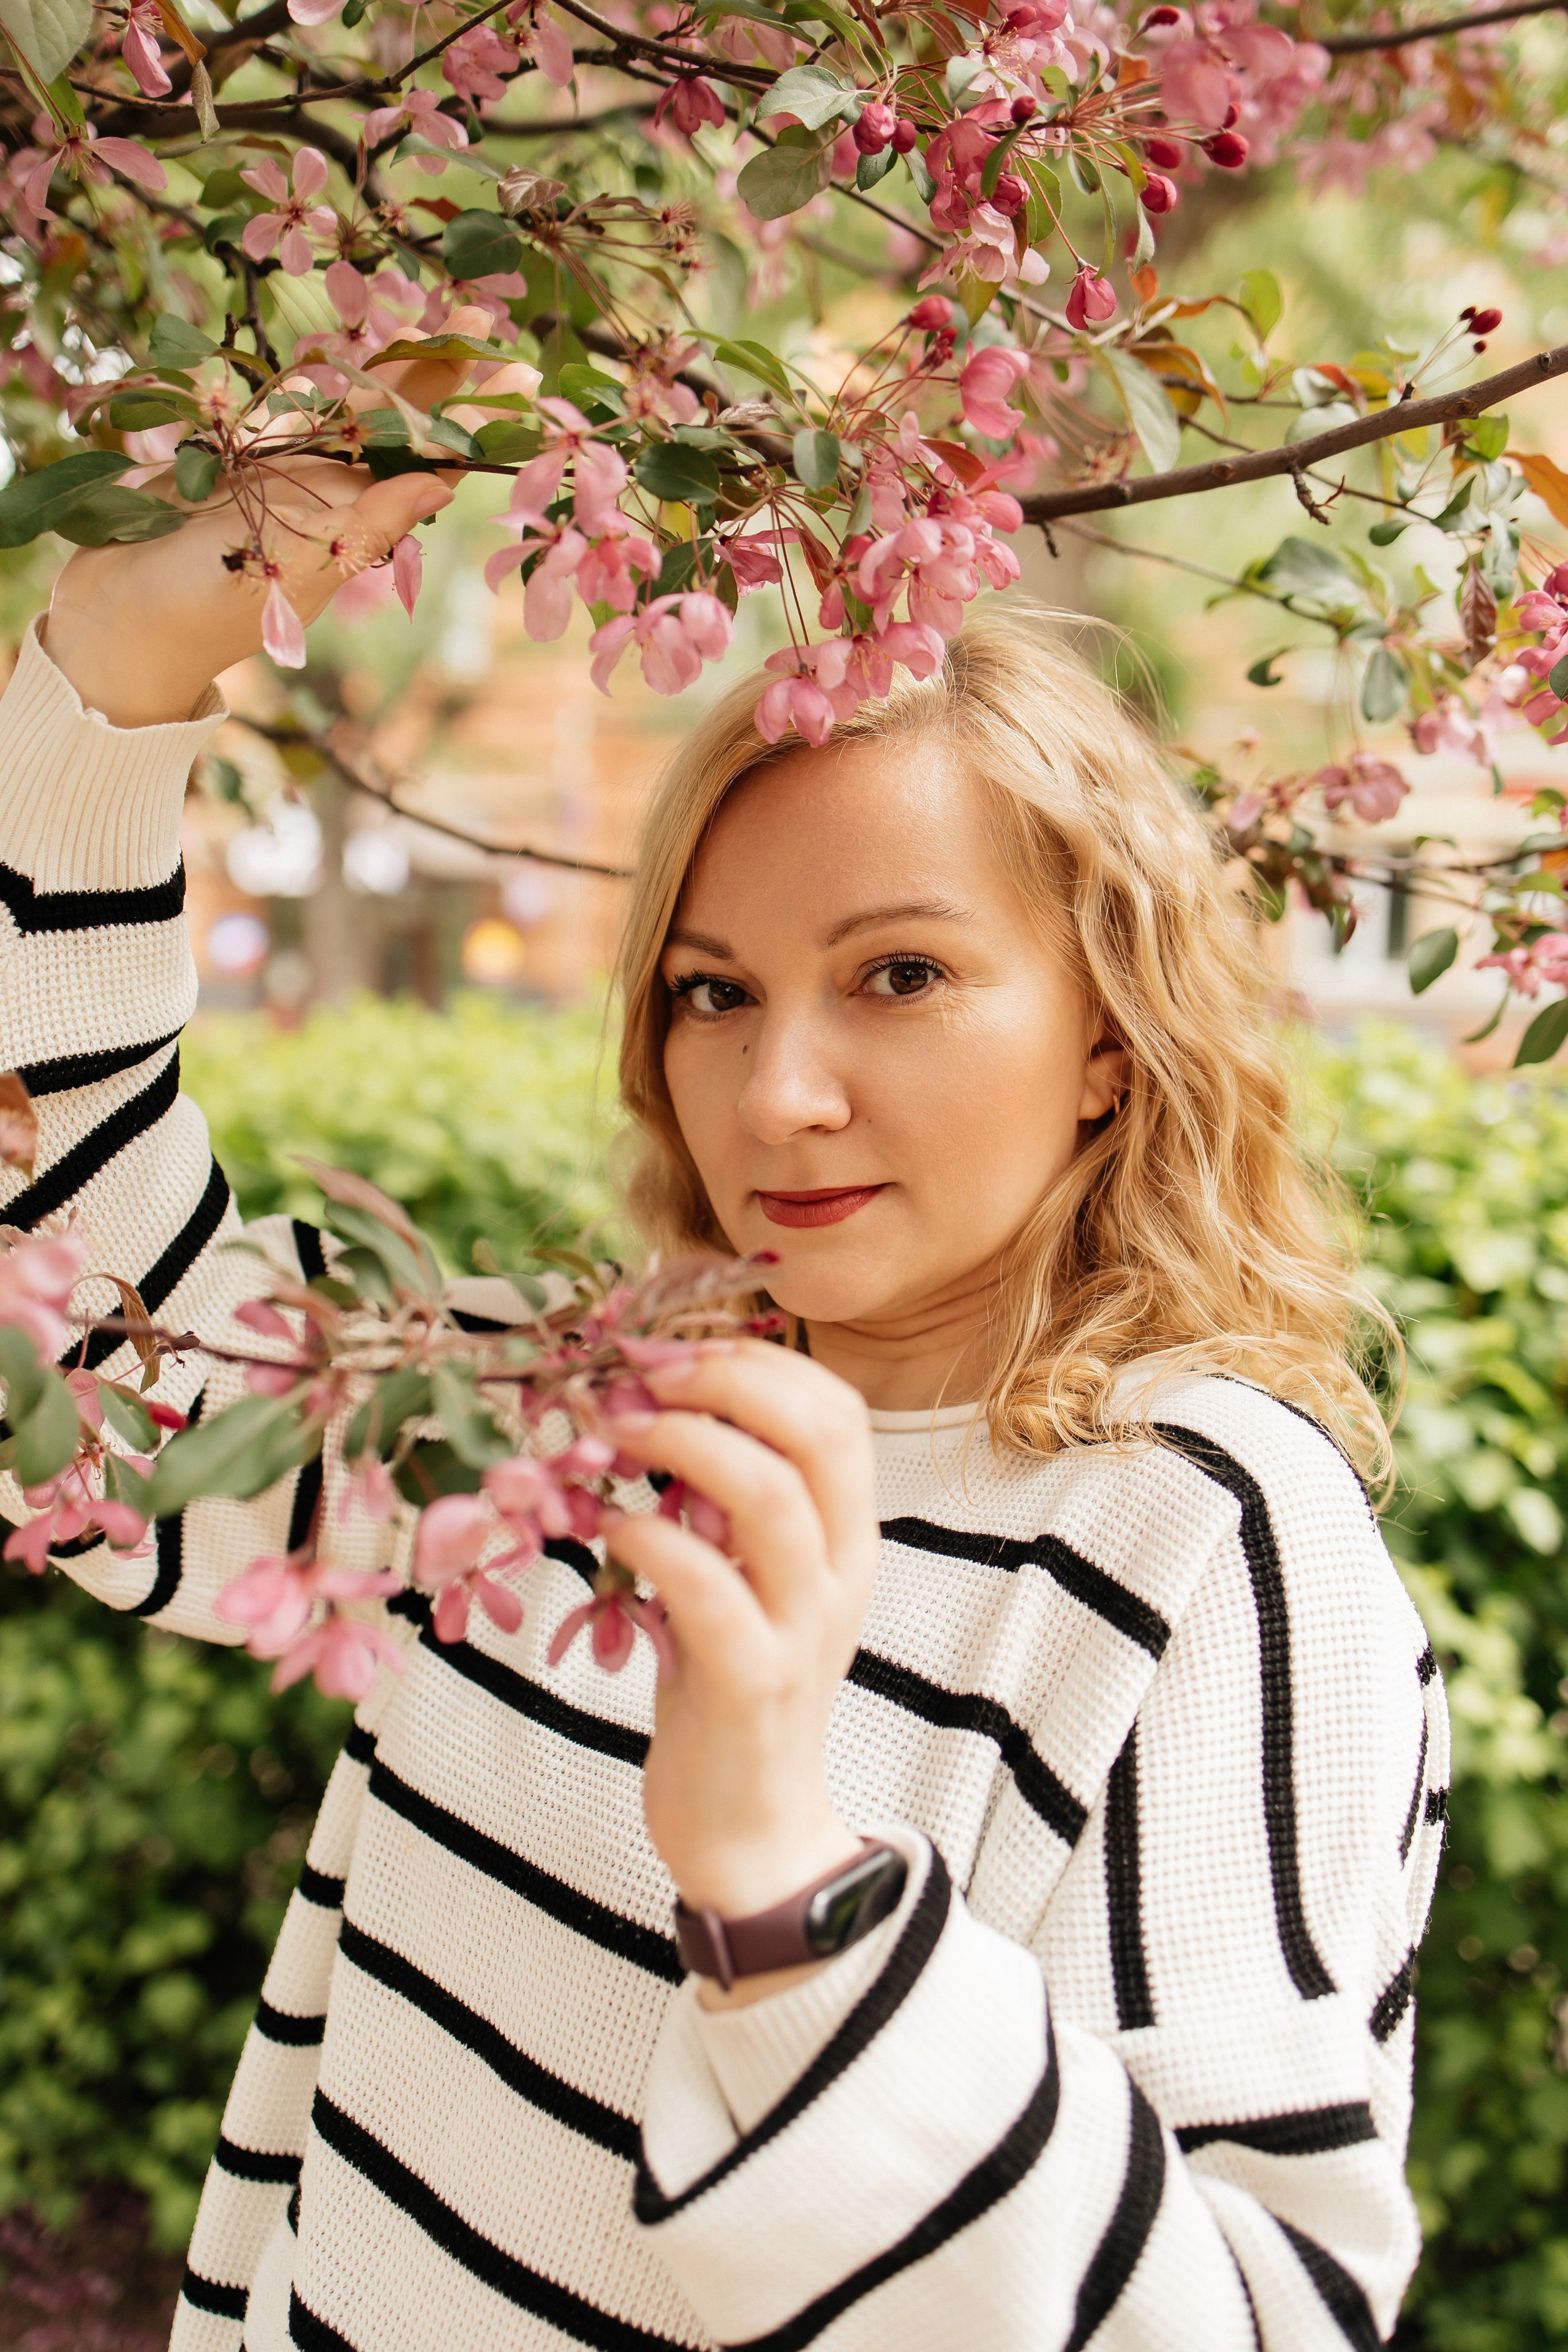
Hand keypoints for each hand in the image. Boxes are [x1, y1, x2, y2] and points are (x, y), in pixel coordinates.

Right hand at [40, 306, 510, 728]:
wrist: (112, 619)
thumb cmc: (202, 608)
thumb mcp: (294, 567)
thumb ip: (364, 525)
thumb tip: (440, 485)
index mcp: (350, 522)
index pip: (422, 459)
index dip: (465, 415)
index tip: (516, 374)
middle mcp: (320, 493)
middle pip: (387, 418)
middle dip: (432, 370)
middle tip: (485, 313)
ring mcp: (273, 472)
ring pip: (335, 405)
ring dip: (379, 364)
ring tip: (433, 320)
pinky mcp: (223, 455)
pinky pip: (275, 409)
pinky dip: (306, 382)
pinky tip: (341, 352)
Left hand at [604, 1341, 878, 1965]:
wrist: (753, 1829)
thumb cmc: (728, 1687)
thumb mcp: (742, 1578)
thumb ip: (720, 1504)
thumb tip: (650, 1404)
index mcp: (844, 1536)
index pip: (838, 1409)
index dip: (758, 1359)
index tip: (674, 1345)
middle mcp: (839, 1572)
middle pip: (820, 1433)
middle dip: (729, 1378)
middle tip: (643, 1368)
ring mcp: (803, 1629)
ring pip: (774, 1500)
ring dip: (687, 1444)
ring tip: (617, 1426)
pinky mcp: (754, 1686)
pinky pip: (713, 1593)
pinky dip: (656, 1543)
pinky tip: (611, 1526)